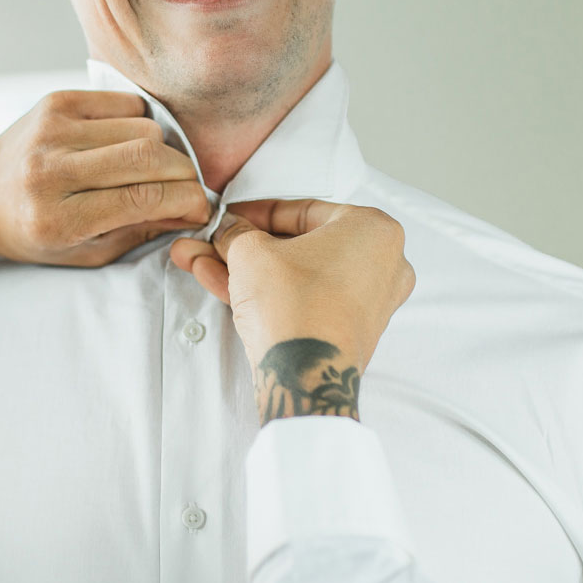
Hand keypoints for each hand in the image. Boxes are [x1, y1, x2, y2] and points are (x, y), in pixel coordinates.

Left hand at [0, 91, 212, 265]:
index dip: (185, 201)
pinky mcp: (56, 102)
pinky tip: (128, 142)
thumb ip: (141, 232)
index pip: (142, 199)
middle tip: (188, 186)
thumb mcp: (87, 251)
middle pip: (148, 158)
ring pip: (142, 127)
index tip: (200, 207)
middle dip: (184, 174)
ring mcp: (52, 130)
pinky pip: (124, 103)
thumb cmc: (35, 230)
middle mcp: (51, 171)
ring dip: (162, 149)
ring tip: (154, 167)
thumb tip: (192, 210)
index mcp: (57, 219)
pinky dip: (139, 123)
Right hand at [170, 200, 414, 421]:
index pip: (304, 210)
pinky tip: (221, 284)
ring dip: (246, 271)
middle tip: (215, 242)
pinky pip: (304, 301)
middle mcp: (381, 264)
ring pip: (295, 276)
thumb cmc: (294, 302)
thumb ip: (238, 232)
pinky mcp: (349, 333)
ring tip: (201, 263)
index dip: (257, 212)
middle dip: (246, 247)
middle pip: (298, 247)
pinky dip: (267, 294)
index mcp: (372, 229)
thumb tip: (228, 229)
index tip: (232, 217)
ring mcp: (368, 302)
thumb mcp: (251, 251)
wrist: (304, 372)